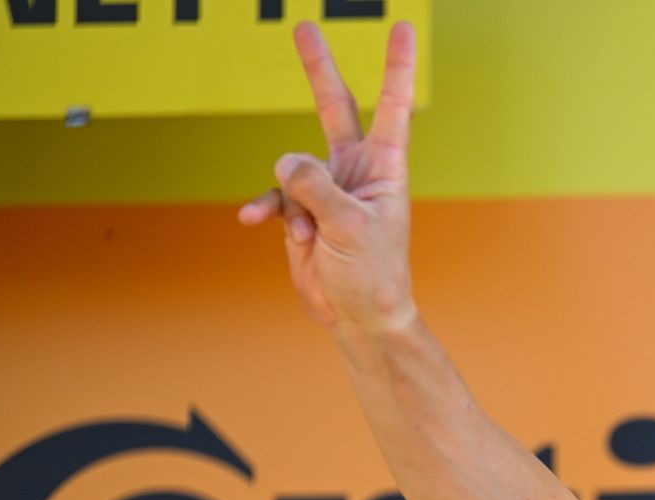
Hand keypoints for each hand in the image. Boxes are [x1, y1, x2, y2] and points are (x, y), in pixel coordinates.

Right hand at [239, 21, 418, 335]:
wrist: (358, 316)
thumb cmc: (373, 275)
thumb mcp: (350, 228)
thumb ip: (316, 188)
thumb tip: (285, 160)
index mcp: (384, 168)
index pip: (392, 107)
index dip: (395, 67)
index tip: (400, 27)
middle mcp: (354, 170)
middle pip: (333, 108)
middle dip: (318, 69)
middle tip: (304, 26)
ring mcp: (325, 188)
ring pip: (292, 168)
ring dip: (291, 201)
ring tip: (305, 233)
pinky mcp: (301, 210)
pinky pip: (274, 196)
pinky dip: (266, 208)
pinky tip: (253, 220)